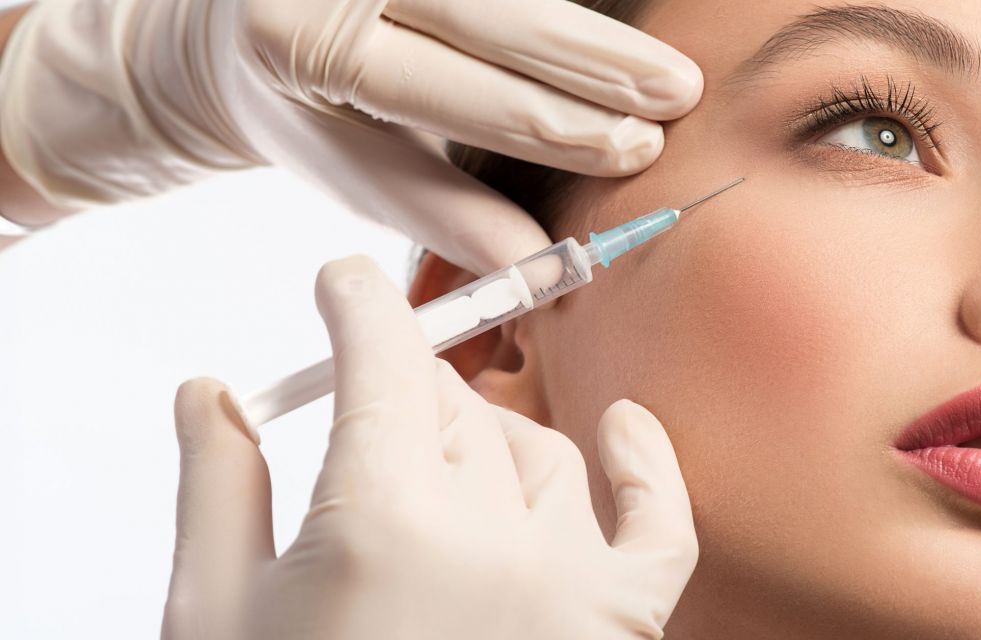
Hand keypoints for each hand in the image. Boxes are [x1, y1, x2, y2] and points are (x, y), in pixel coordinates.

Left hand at [0, 0, 701, 272]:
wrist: (236, 31)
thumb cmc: (299, 113)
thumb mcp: (353, 174)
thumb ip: (442, 217)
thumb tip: (541, 267)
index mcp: (302, 44)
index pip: (458, 92)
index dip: (557, 123)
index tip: (633, 148)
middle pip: (497, 19)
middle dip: (598, 65)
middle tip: (676, 96)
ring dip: (591, 33)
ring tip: (661, 72)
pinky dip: (558, 6)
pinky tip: (613, 36)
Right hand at [162, 256, 698, 638]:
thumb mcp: (215, 617)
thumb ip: (216, 491)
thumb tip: (211, 392)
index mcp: (381, 520)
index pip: (385, 359)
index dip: (359, 306)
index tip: (343, 287)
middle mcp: (490, 540)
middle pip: (455, 407)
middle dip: (401, 396)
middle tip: (364, 422)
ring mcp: (567, 588)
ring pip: (538, 455)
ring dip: (483, 443)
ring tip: (433, 475)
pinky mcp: (617, 635)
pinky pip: (659, 530)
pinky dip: (648, 470)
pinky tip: (625, 426)